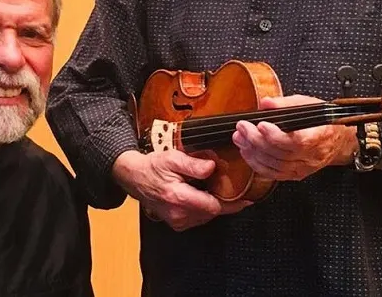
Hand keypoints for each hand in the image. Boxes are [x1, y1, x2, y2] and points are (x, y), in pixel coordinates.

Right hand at [112, 150, 250, 230]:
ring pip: (206, 216)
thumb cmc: (154, 166)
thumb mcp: (173, 158)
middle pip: (212, 213)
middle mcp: (179, 214)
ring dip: (212, 204)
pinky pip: (198, 218)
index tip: (245, 199)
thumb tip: (212, 168)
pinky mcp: (177, 223)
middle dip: (222, 200)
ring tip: (210, 188)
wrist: (135, 178)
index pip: (214, 207)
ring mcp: (177, 221)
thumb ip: (193, 164)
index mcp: (179, 197)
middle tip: (227, 186)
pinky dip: (203, 208)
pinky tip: (199, 195)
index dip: (231, 203)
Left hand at [232, 94, 356, 180]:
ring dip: (253, 151)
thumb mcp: (308, 105)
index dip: (276, 135)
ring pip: (274, 165)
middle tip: (242, 127)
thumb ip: (285, 103)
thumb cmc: (322, 121)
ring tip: (240, 137)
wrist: (337, 141)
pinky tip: (246, 152)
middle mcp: (311, 156)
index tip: (261, 124)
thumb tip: (265, 102)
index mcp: (318, 136)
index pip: (297, 141)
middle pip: (281, 153)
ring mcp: (303, 168)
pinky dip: (256, 164)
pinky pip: (273, 174)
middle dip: (257, 140)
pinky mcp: (295, 175)